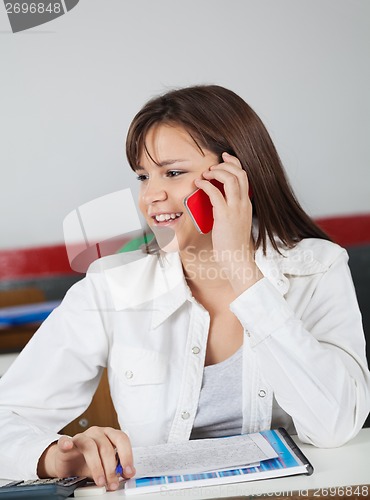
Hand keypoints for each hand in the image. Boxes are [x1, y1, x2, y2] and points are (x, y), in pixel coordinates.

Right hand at [37, 426, 134, 490]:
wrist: (67, 462)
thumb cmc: (87, 461)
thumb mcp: (104, 466)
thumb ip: (116, 467)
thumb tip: (130, 473)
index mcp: (109, 435)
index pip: (122, 439)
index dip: (127, 455)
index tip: (128, 471)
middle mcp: (97, 433)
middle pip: (107, 446)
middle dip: (111, 467)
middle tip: (112, 482)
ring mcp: (82, 436)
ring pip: (91, 446)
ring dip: (97, 466)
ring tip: (100, 481)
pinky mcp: (66, 443)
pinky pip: (65, 440)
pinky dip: (66, 443)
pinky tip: (68, 446)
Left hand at [194, 152, 262, 292]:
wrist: (237, 258)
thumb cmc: (233, 243)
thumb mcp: (235, 222)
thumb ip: (230, 209)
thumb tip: (218, 201)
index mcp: (246, 203)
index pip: (244, 175)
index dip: (234, 163)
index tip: (223, 158)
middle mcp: (243, 203)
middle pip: (240, 172)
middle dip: (225, 164)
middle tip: (212, 166)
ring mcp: (236, 209)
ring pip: (230, 179)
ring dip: (216, 172)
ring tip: (205, 174)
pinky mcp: (225, 216)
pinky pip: (216, 193)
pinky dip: (206, 185)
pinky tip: (199, 184)